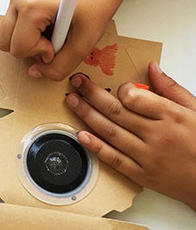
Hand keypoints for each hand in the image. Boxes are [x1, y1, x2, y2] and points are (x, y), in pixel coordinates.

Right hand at [0, 0, 126, 80]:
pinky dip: (30, 29)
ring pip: (9, 33)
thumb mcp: (84, 41)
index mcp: (30, 6)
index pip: (18, 48)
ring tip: (54, 30)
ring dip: (29, 38)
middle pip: (5, 41)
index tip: (59, 44)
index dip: (40, 54)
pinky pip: (16, 22)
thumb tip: (37, 73)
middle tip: (54, 40)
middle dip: (29, 47)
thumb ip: (60, 65)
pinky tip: (51, 21)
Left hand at [65, 61, 195, 208]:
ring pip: (110, 132)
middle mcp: (157, 136)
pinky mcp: (142, 175)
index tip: (117, 86)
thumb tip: (151, 67)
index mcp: (171, 116)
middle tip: (76, 82)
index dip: (121, 89)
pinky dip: (96, 147)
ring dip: (87, 115)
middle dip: (91, 94)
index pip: (135, 98)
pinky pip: (114, 159)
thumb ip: (171, 88)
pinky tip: (81, 135)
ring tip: (72, 101)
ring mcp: (148, 157)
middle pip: (116, 111)